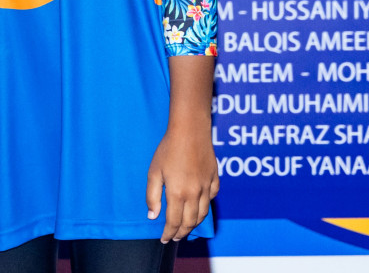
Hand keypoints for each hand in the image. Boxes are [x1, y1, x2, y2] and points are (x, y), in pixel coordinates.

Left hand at [146, 126, 218, 242]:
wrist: (190, 130)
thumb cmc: (168, 149)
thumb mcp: (154, 172)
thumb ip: (153, 196)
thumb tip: (153, 216)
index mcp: (178, 193)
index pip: (174, 222)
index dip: (168, 233)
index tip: (164, 239)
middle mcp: (195, 194)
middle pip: (190, 222)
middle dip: (182, 233)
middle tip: (174, 237)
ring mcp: (207, 187)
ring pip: (203, 214)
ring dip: (194, 224)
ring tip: (186, 227)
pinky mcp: (215, 179)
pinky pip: (212, 198)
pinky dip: (205, 207)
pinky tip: (199, 207)